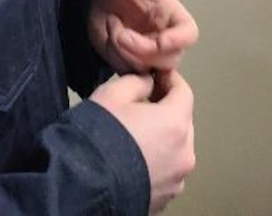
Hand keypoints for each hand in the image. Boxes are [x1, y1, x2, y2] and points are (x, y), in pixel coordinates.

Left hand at [88, 0, 198, 73]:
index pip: (188, 33)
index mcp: (171, 14)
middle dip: (144, 50)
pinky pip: (129, 72)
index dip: (179, 40)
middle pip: (170, 59)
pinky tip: (108, 39)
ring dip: (126, 52)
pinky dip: (116, 58)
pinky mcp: (132, 64)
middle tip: (121, 34)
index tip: (161, 41)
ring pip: (148, 68)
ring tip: (112, 27)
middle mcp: (165, 37)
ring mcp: (148, 54)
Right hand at [90, 70, 194, 212]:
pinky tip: (136, 157)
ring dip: (164, 137)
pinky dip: (158, 161)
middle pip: (183, 122)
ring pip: (176, 149)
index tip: (156, 74)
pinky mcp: (165, 197)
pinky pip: (167, 171)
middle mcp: (184, 154)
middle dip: (168, 108)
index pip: (184, 93)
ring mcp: (177, 180)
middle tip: (146, 100)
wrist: (87, 182)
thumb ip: (138, 82)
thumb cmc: (102, 132)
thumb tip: (149, 84)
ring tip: (139, 132)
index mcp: (176, 124)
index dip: (170, 79)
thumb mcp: (114, 93)